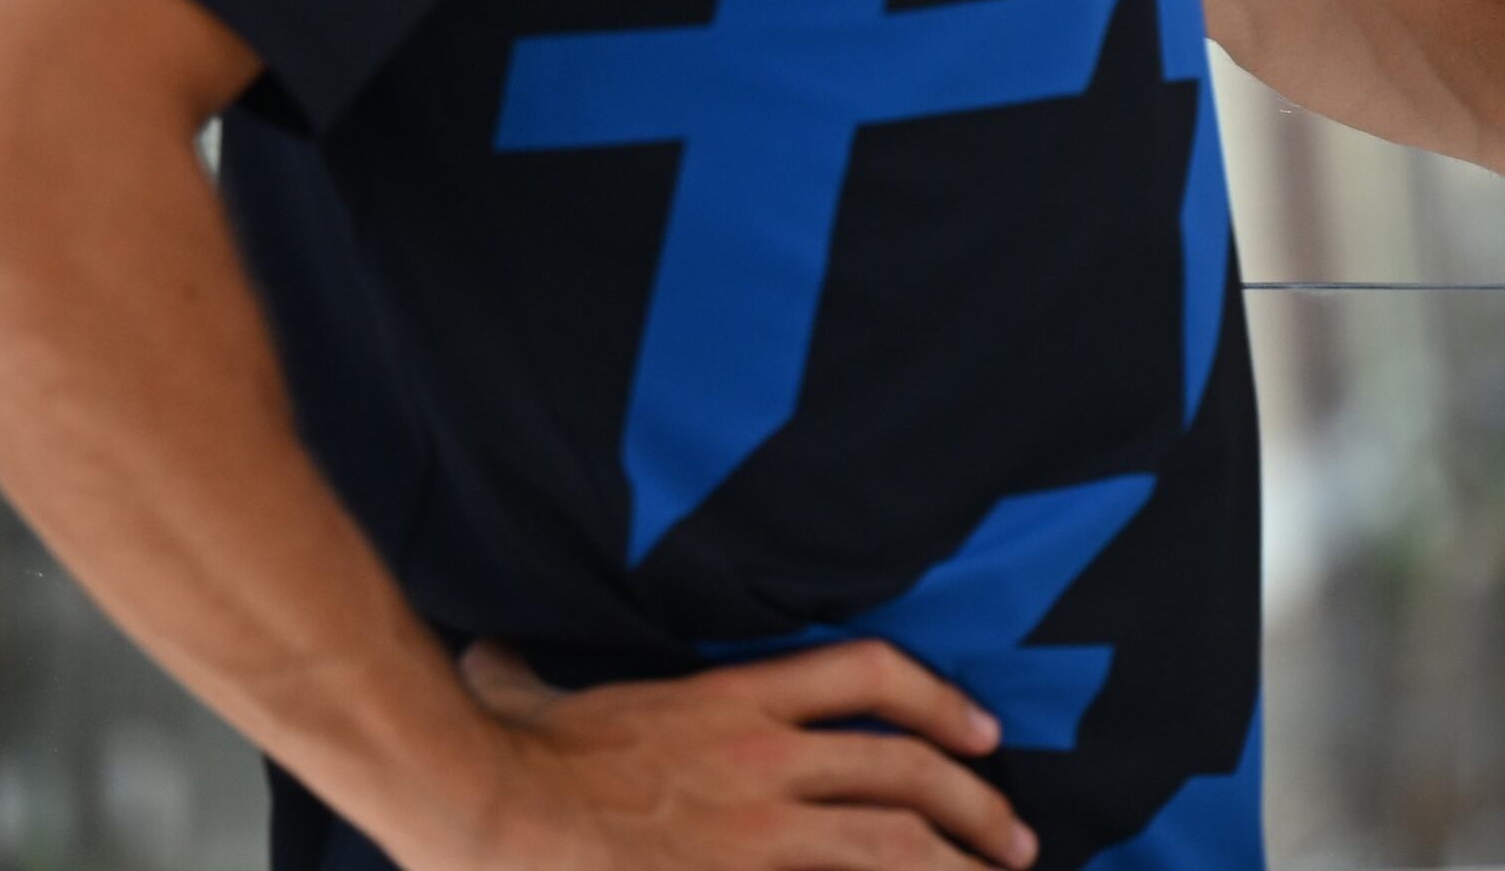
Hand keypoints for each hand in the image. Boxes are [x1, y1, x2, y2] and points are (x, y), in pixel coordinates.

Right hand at [443, 636, 1035, 870]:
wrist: (489, 810)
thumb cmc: (503, 758)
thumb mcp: (527, 694)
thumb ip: (524, 675)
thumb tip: (487, 656)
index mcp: (732, 703)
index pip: (869, 675)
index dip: (940, 699)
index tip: (983, 733)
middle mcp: (763, 761)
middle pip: (905, 774)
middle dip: (976, 808)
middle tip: (1016, 840)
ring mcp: (755, 832)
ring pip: (893, 844)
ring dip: (957, 866)